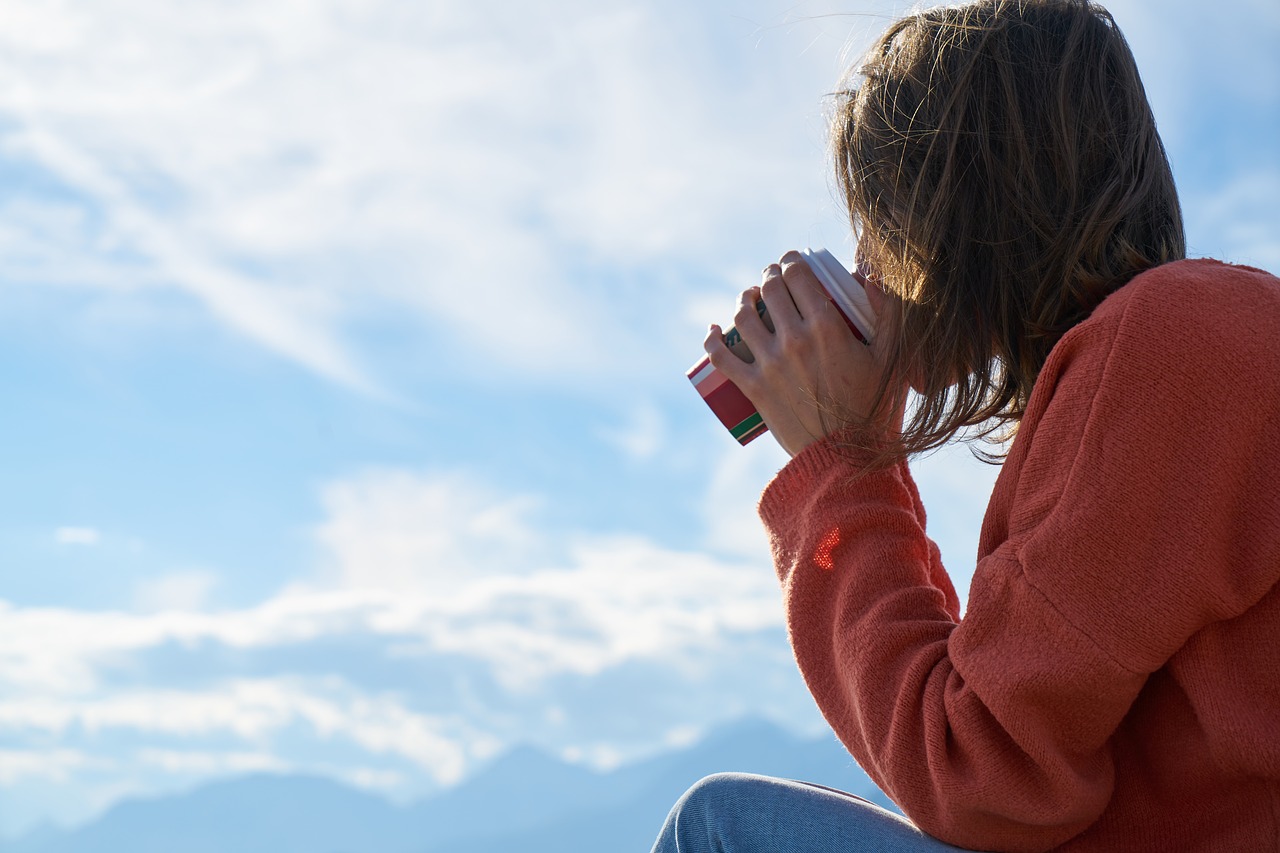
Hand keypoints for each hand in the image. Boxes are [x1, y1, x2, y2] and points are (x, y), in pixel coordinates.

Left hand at [702, 250, 904, 457]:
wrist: (848, 459)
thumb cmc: (875, 409)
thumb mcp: (892, 358)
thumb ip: (890, 314)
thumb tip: (871, 277)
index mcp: (828, 327)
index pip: (798, 275)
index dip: (792, 261)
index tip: (794, 263)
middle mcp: (794, 340)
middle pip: (770, 290)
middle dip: (770, 275)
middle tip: (774, 279)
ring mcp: (770, 365)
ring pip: (743, 316)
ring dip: (744, 300)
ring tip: (751, 298)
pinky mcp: (753, 389)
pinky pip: (721, 358)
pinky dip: (712, 339)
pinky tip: (713, 330)